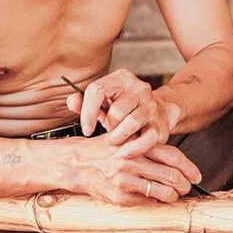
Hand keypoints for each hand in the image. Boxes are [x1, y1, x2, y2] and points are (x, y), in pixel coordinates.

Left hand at [66, 69, 180, 158]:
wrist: (158, 112)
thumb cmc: (124, 110)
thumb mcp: (103, 103)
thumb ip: (84, 103)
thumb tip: (72, 101)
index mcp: (120, 79)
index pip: (98, 90)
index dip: (88, 112)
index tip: (86, 130)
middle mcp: (139, 88)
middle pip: (116, 110)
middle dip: (109, 126)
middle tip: (107, 134)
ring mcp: (151, 106)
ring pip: (131, 123)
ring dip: (118, 137)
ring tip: (114, 142)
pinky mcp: (159, 124)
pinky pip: (146, 139)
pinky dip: (133, 149)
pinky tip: (124, 153)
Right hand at [66, 135, 201, 205]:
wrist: (76, 163)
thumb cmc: (104, 151)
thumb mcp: (126, 139)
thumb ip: (149, 146)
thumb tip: (178, 162)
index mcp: (137, 144)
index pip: (173, 156)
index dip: (189, 168)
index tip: (196, 175)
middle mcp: (132, 161)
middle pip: (172, 176)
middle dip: (185, 185)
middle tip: (187, 188)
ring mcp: (126, 180)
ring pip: (163, 192)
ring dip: (173, 196)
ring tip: (172, 194)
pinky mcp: (120, 196)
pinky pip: (147, 202)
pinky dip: (154, 201)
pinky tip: (153, 197)